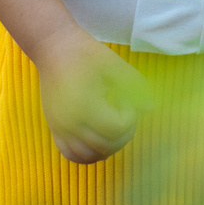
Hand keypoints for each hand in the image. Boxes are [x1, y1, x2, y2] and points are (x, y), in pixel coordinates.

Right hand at [33, 32, 147, 163]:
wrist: (54, 48)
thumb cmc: (85, 53)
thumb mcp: (114, 65)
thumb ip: (136, 85)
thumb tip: (149, 107)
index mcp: (86, 106)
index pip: (116, 129)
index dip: (129, 118)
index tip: (126, 101)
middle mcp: (71, 123)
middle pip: (105, 146)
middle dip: (123, 134)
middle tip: (124, 114)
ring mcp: (60, 128)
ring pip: (89, 156)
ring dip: (107, 147)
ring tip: (112, 127)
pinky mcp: (54, 128)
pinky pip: (71, 154)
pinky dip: (87, 155)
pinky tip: (97, 141)